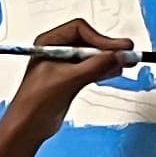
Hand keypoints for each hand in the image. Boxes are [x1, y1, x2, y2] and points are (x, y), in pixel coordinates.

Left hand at [2, 19, 135, 135]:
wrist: (28, 126)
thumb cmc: (35, 101)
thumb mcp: (69, 79)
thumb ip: (95, 66)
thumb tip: (118, 56)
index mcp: (49, 43)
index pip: (80, 31)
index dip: (100, 39)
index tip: (117, 50)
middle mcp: (56, 51)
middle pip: (88, 42)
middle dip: (107, 48)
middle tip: (127, 53)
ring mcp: (64, 66)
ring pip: (92, 56)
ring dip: (108, 59)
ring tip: (126, 62)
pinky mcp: (70, 80)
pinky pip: (91, 69)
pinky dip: (104, 70)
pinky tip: (115, 71)